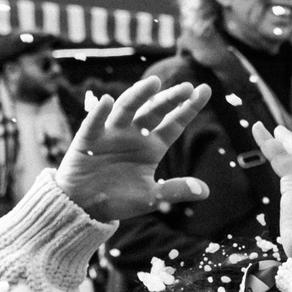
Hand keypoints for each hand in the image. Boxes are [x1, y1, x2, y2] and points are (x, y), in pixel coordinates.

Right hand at [55, 75, 211, 221]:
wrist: (85, 207)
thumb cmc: (119, 200)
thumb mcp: (151, 198)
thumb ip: (175, 191)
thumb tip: (205, 192)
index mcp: (153, 146)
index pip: (174, 123)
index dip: (189, 107)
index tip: (205, 90)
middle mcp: (134, 135)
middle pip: (154, 112)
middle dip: (169, 99)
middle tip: (185, 87)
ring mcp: (111, 134)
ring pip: (126, 110)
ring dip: (138, 96)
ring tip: (153, 83)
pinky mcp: (88, 140)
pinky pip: (94, 124)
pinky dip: (99, 113)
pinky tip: (107, 101)